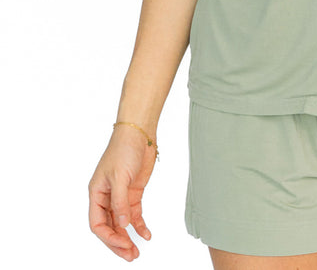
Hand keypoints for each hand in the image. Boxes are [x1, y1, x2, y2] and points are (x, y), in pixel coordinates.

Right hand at [88, 125, 156, 260]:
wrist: (139, 134)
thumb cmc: (123, 149)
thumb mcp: (120, 176)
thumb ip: (121, 201)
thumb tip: (123, 224)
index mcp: (96, 193)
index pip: (98, 223)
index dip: (108, 236)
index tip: (122, 243)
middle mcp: (106, 197)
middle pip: (109, 227)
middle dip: (118, 242)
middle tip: (130, 255)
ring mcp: (120, 195)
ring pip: (122, 223)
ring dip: (128, 237)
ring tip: (136, 251)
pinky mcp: (133, 192)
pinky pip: (134, 214)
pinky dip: (140, 225)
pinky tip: (146, 234)